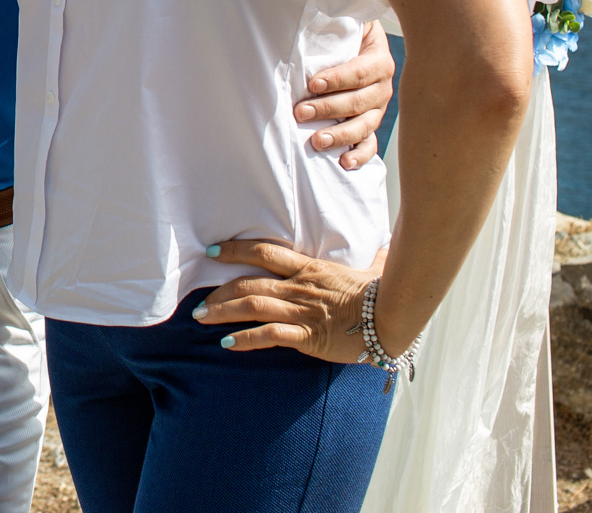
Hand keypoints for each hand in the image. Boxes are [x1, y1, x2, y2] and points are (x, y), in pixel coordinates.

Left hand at [192, 238, 387, 362]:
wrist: (393, 317)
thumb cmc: (382, 292)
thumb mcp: (369, 266)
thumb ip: (366, 256)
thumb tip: (384, 246)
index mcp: (309, 267)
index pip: (265, 251)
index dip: (236, 250)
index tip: (215, 252)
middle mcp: (299, 286)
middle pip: (249, 283)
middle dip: (219, 291)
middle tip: (198, 302)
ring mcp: (301, 311)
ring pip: (252, 306)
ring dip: (222, 312)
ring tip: (202, 319)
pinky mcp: (307, 335)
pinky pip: (269, 335)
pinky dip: (245, 339)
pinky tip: (228, 344)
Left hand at [299, 20, 394, 168]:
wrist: (364, 43)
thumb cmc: (349, 33)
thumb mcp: (350, 21)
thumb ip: (339, 21)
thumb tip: (314, 7)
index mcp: (379, 61)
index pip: (360, 71)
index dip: (338, 78)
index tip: (313, 83)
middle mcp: (383, 87)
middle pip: (358, 101)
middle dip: (328, 108)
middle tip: (301, 112)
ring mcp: (378, 109)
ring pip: (364, 125)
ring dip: (340, 135)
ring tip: (317, 141)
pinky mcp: (371, 125)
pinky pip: (370, 144)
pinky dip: (359, 156)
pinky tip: (344, 163)